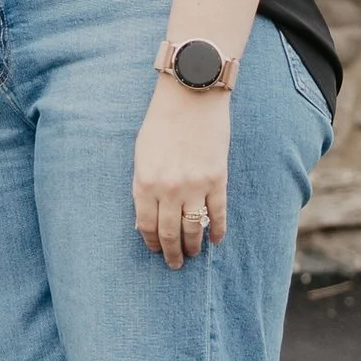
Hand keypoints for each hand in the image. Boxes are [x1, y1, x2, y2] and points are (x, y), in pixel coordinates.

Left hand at [134, 85, 229, 267]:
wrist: (191, 95)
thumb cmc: (162, 121)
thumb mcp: (142, 153)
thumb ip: (144, 183)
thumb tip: (148, 214)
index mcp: (145, 182)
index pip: (146, 225)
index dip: (151, 242)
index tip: (155, 251)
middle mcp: (168, 189)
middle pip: (170, 233)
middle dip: (172, 253)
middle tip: (175, 264)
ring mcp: (195, 186)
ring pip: (194, 229)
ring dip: (193, 246)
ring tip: (193, 255)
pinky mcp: (217, 179)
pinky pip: (218, 214)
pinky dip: (218, 230)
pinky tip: (217, 240)